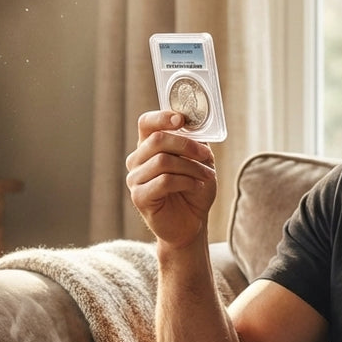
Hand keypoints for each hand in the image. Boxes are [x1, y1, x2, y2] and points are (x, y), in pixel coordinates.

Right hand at [126, 110, 217, 247]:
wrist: (191, 223)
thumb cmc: (194, 191)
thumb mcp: (199, 162)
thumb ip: (195, 142)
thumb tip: (196, 124)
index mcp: (148, 147)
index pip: (146, 123)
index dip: (162, 117)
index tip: (181, 119)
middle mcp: (137, 160)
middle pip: (157, 140)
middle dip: (186, 145)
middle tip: (206, 156)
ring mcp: (135, 179)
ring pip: (163, 161)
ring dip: (191, 167)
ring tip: (207, 176)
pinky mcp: (139, 197)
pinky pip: (164, 181)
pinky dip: (186, 182)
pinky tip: (197, 187)